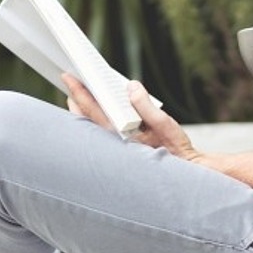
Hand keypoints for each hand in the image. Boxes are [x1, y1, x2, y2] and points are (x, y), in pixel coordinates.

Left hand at [63, 74, 197, 159]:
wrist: (183, 174)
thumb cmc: (174, 150)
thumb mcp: (163, 124)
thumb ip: (145, 105)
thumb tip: (131, 87)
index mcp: (121, 135)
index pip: (94, 111)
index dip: (80, 93)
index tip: (69, 78)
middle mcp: (114, 143)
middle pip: (87, 120)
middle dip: (76, 101)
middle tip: (69, 83)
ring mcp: (116, 148)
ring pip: (92, 127)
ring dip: (83, 111)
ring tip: (77, 96)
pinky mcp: (122, 150)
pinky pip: (102, 132)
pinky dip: (96, 119)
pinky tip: (97, 112)